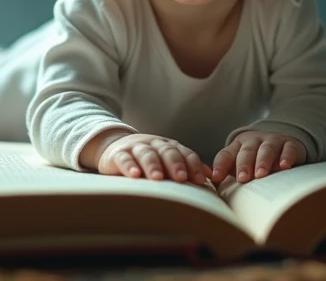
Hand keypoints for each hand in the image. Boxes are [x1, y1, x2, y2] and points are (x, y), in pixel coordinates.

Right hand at [91, 132, 211, 183]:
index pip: (184, 153)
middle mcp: (154, 144)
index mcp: (169, 146)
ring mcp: (136, 148)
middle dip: (175, 164)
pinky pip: (124, 159)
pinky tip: (135, 175)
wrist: (115, 147)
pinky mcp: (117, 154)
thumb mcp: (166, 160)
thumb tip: (210, 176)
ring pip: (146, 153)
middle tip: (181, 178)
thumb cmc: (147, 159)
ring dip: (153, 165)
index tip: (199, 180)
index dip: (192, 166)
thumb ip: (187, 166)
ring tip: (157, 178)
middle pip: (167, 152)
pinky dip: (129, 166)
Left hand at [212, 131, 306, 183]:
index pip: (226, 154)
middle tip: (243, 178)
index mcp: (238, 146)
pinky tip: (284, 166)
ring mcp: (273, 141)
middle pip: (247, 150)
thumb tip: (212, 185)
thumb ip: (227, 172)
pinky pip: (288, 149)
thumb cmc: (256, 159)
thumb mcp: (240, 163)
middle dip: (244, 164)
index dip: (221, 165)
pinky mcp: (290, 145)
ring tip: (260, 175)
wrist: (282, 141)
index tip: (216, 177)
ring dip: (263, 161)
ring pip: (267, 149)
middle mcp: (255, 140)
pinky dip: (286, 157)